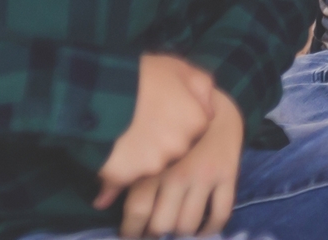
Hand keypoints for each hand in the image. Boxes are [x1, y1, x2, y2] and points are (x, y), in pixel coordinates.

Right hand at [96, 53, 216, 207]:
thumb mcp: (180, 68)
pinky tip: (109, 152)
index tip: (161, 110)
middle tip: (141, 121)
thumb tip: (211, 109)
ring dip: (139, 154)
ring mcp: (154, 164)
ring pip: (150, 163)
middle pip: (174, 147)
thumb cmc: (143, 75)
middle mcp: (180, 146)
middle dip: (160, 138)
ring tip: (122, 134)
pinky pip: (124, 176)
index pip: (194, 128)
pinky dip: (118, 168)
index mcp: (196, 121)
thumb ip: (201, 88)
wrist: (101, 93)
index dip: (177, 118)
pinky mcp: (127, 176)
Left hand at [116, 90, 241, 238]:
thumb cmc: (171, 121)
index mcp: (154, 165)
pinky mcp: (228, 174)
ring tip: (176, 228)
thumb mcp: (143, 143)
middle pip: (163, 223)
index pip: (138, 211)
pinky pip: (221, 212)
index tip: (132, 233)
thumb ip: (121, 174)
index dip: (132, 230)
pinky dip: (211, 228)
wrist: (215, 101)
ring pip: (189, 223)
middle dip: (157, 232)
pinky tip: (203, 229)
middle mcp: (178, 173)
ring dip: (181, 232)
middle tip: (155, 231)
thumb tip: (99, 204)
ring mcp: (205, 175)